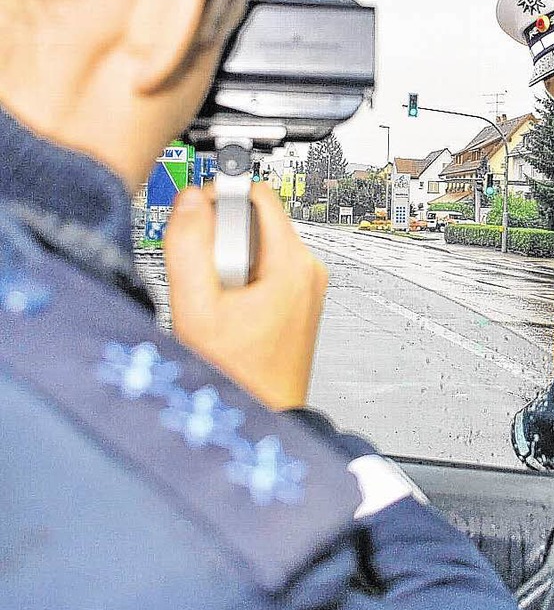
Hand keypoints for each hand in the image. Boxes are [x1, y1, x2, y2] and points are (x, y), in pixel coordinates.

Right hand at [163, 183, 328, 409]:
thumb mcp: (196, 308)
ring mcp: (308, 285)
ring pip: (258, 242)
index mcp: (292, 264)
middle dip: (223, 236)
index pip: (257, 193)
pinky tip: (231, 307)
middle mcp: (308, 270)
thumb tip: (192, 200)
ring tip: (219, 298)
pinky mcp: (301, 298)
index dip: (220, 197)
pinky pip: (266, 265)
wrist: (260, 416)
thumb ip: (190, 246)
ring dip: (230, 259)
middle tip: (206, 275)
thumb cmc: (236, 375)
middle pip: (257, 218)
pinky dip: (243, 276)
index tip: (198, 217)